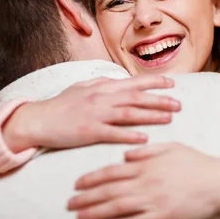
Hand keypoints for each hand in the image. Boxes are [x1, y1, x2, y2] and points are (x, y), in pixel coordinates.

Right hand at [3, 75, 180, 151]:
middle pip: (137, 98)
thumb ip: (103, 83)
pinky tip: (144, 138)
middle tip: (179, 104)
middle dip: (160, 100)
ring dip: (151, 116)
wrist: (40, 119)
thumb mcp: (83, 87)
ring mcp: (96, 114)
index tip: (172, 83)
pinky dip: (130, 135)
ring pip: (129, 113)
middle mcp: (102, 97)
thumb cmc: (62, 104)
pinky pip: (113, 133)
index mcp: (102, 86)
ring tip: (169, 118)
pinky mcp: (89, 131)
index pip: (134, 82)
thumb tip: (120, 79)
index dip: (155, 82)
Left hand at [68, 143, 219, 218]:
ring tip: (79, 216)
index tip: (77, 183)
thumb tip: (125, 153)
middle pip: (109, 190)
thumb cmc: (196, 164)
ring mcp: (153, 200)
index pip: (112, 171)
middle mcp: (145, 182)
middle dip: (87, 197)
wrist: (219, 181)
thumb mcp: (171, 147)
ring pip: (117, 207)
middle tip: (70, 203)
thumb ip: (146, 150)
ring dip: (95, 212)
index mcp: (146, 164)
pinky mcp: (162, 217)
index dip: (92, 178)